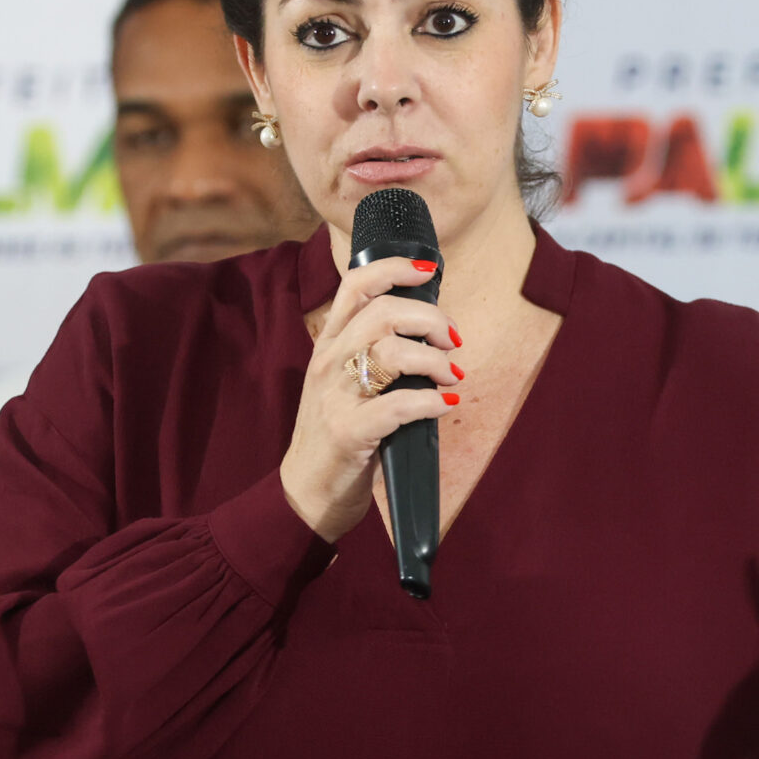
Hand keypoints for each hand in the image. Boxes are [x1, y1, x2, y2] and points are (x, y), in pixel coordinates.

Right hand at [281, 256, 461, 541]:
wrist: (307, 490)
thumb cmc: (336, 432)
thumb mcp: (342, 380)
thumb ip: (371, 350)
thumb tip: (427, 328)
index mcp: (328, 344)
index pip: (356, 284)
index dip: (395, 268)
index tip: (428, 271)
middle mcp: (329, 362)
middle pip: (384, 312)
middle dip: (430, 319)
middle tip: (452, 341)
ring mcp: (336, 396)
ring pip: (392, 351)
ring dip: (434, 360)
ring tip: (450, 374)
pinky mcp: (350, 431)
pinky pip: (400, 405)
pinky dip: (431, 402)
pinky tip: (445, 405)